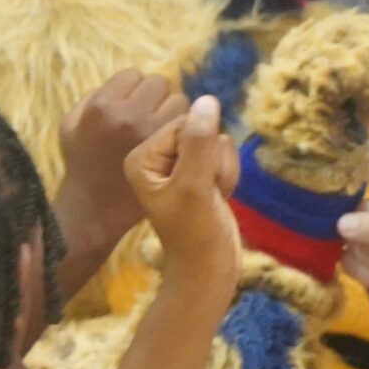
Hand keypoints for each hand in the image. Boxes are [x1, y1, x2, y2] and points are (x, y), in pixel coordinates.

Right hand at [56, 71, 190, 259]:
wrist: (96, 208)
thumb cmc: (82, 164)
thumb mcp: (70, 126)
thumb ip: (91, 97)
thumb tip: (125, 83)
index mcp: (103, 106)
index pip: (133, 75)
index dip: (131, 91)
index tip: (128, 109)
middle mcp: (131, 115)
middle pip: (159, 83)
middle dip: (154, 98)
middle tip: (146, 118)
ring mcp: (156, 132)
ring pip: (179, 100)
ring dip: (171, 111)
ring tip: (158, 130)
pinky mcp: (174, 149)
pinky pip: (189, 122)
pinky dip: (183, 128)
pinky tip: (170, 143)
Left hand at [124, 94, 239, 289]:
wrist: (208, 269)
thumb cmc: (195, 233)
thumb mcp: (194, 185)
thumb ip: (199, 142)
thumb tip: (206, 99)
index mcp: (141, 157)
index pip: (183, 123)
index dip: (201, 148)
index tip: (195, 180)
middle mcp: (156, 157)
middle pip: (200, 129)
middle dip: (213, 158)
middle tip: (204, 191)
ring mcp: (177, 165)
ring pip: (215, 141)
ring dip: (222, 168)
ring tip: (211, 196)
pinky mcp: (196, 173)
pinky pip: (222, 154)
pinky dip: (227, 175)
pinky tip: (218, 196)